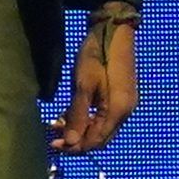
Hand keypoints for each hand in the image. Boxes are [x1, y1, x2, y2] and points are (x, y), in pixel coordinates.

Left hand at [54, 15, 136, 153]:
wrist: (114, 31)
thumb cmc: (97, 55)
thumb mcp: (83, 85)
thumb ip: (78, 115)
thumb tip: (70, 142)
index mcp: (118, 111)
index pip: (96, 141)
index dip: (75, 147)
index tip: (54, 145)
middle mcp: (124, 112)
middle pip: (100, 138)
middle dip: (76, 141)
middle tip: (54, 139)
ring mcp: (124, 105)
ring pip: (100, 128)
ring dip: (80, 131)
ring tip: (57, 126)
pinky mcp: (120, 97)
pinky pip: (103, 117)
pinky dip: (87, 120)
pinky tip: (69, 116)